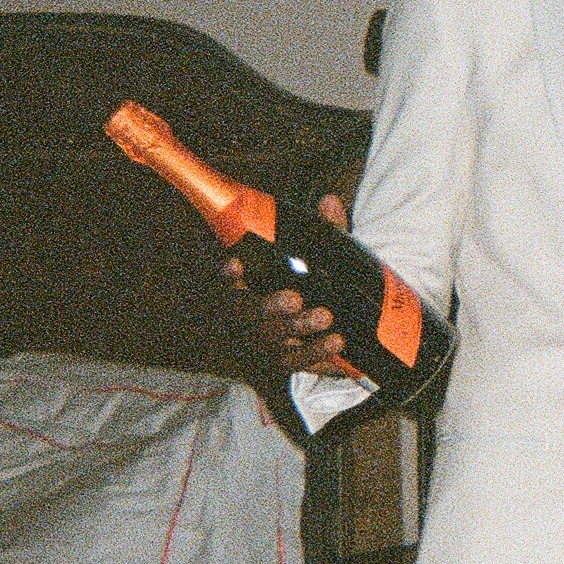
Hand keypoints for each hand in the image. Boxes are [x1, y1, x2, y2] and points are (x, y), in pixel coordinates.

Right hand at [224, 193, 357, 376]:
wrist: (331, 323)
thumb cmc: (311, 281)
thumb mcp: (317, 255)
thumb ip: (323, 232)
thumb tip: (329, 202)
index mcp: (249, 284)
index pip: (228, 278)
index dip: (227, 274)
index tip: (235, 264)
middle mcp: (250, 313)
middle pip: (248, 313)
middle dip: (270, 306)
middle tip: (296, 300)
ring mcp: (265, 340)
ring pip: (272, 338)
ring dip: (298, 328)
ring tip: (326, 317)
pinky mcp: (285, 360)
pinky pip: (295, 361)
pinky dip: (315, 352)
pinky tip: (336, 341)